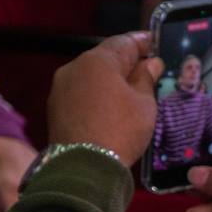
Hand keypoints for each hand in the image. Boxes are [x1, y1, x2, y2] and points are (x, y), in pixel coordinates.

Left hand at [47, 32, 163, 165]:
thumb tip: (151, 63)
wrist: (84, 169)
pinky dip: (95, 94)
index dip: (142, 42)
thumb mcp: (144, 103)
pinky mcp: (55, 107)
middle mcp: (74, 67)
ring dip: (109, 79)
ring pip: (90, 76)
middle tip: (146, 69)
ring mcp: (60, 88)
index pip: (124, 42)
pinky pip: (80, 92)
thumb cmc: (120, 130)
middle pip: (104, 57)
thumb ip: (146, 78)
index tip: (156, 44)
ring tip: (129, 90)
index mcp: (97, 60)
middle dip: (125, 62)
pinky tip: (108, 106)